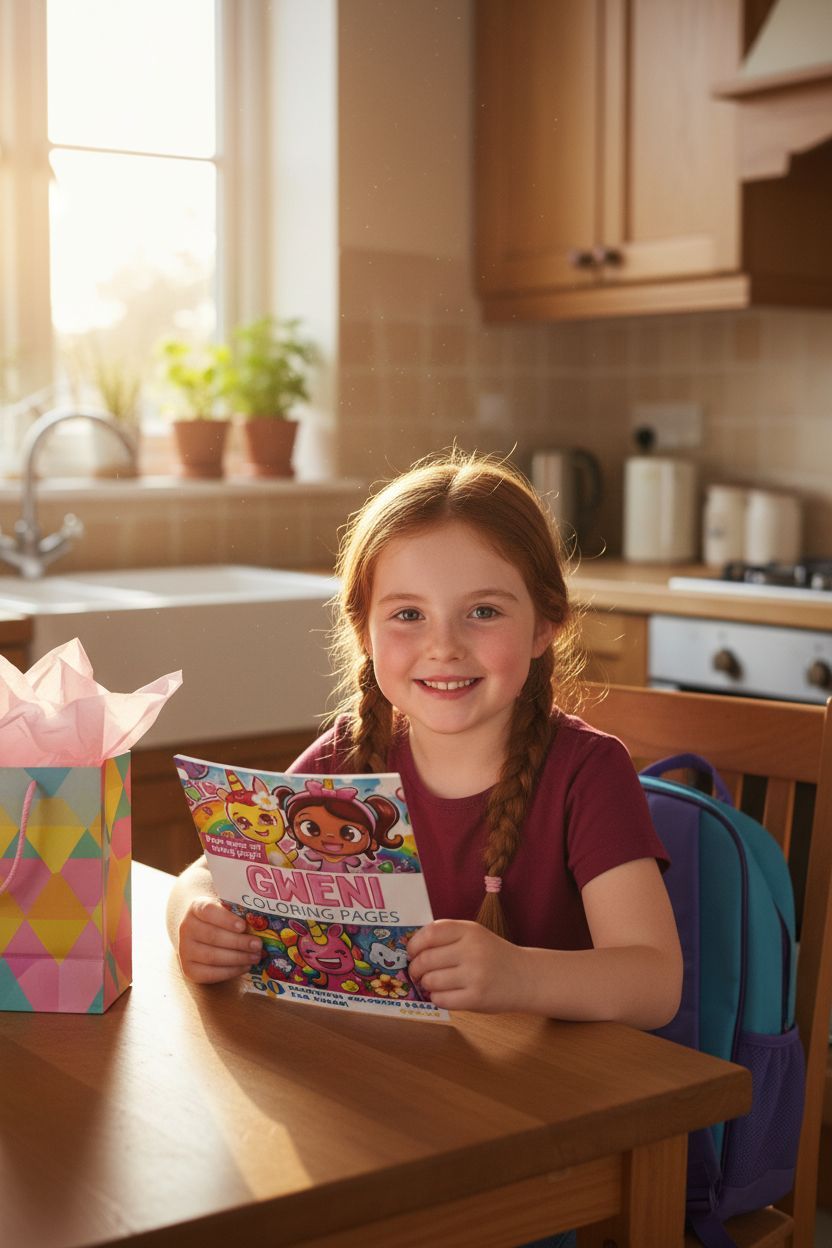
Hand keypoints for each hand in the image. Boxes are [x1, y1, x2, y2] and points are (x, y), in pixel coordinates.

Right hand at [177, 896, 263, 983]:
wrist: (201, 933)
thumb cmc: (221, 919)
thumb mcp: (227, 909)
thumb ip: (239, 912)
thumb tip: (262, 921)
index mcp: (196, 907)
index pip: (209, 911)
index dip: (226, 919)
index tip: (243, 926)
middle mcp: (186, 928)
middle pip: (212, 936)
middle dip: (238, 942)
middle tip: (258, 945)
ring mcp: (185, 950)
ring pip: (212, 956)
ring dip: (237, 958)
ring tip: (255, 957)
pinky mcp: (189, 969)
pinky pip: (210, 973)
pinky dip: (230, 971)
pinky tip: (245, 966)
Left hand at [407, 919, 523, 1011]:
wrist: (525, 977)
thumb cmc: (493, 956)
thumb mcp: (474, 936)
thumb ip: (447, 937)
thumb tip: (411, 949)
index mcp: (470, 931)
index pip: (431, 933)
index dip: (414, 944)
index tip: (411, 952)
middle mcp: (472, 951)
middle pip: (426, 959)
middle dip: (415, 968)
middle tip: (416, 973)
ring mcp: (475, 975)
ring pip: (432, 981)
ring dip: (426, 984)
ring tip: (431, 984)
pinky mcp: (476, 998)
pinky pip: (442, 999)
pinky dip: (436, 998)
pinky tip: (443, 995)